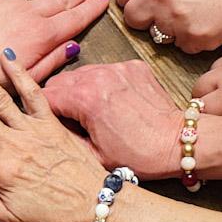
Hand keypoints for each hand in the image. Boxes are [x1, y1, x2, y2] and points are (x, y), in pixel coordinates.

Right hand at [0, 51, 106, 221]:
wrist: (97, 206)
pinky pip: (33, 93)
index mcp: (0, 171)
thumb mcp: (13, 218)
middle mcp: (13, 146)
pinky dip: (20, 73)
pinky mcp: (51, 123)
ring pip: (0, 98)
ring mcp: (32, 131)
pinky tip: (7, 55)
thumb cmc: (55, 216)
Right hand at [42, 61, 183, 179]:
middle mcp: (99, 77)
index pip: (44, 96)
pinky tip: (114, 102)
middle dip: (59, 100)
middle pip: (59, 81)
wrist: (178, 142)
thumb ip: (64, 137)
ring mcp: (117, 68)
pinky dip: (103, 84)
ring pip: (81, 73)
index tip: (50, 123)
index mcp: (85, 99)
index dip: (43, 112)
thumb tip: (47, 128)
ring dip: (80, 90)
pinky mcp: (132, 66)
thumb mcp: (93, 156)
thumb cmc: (139, 155)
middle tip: (71, 120)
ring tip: (94, 111)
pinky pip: (104, 70)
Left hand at [105, 0, 221, 53]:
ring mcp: (175, 20)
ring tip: (192, 10)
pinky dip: (190, 38)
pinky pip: (180, 46)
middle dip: (145, 15)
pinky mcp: (193, 40)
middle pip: (132, 19)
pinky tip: (205, 20)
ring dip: (168, 27)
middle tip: (170, 6)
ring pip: (155, 35)